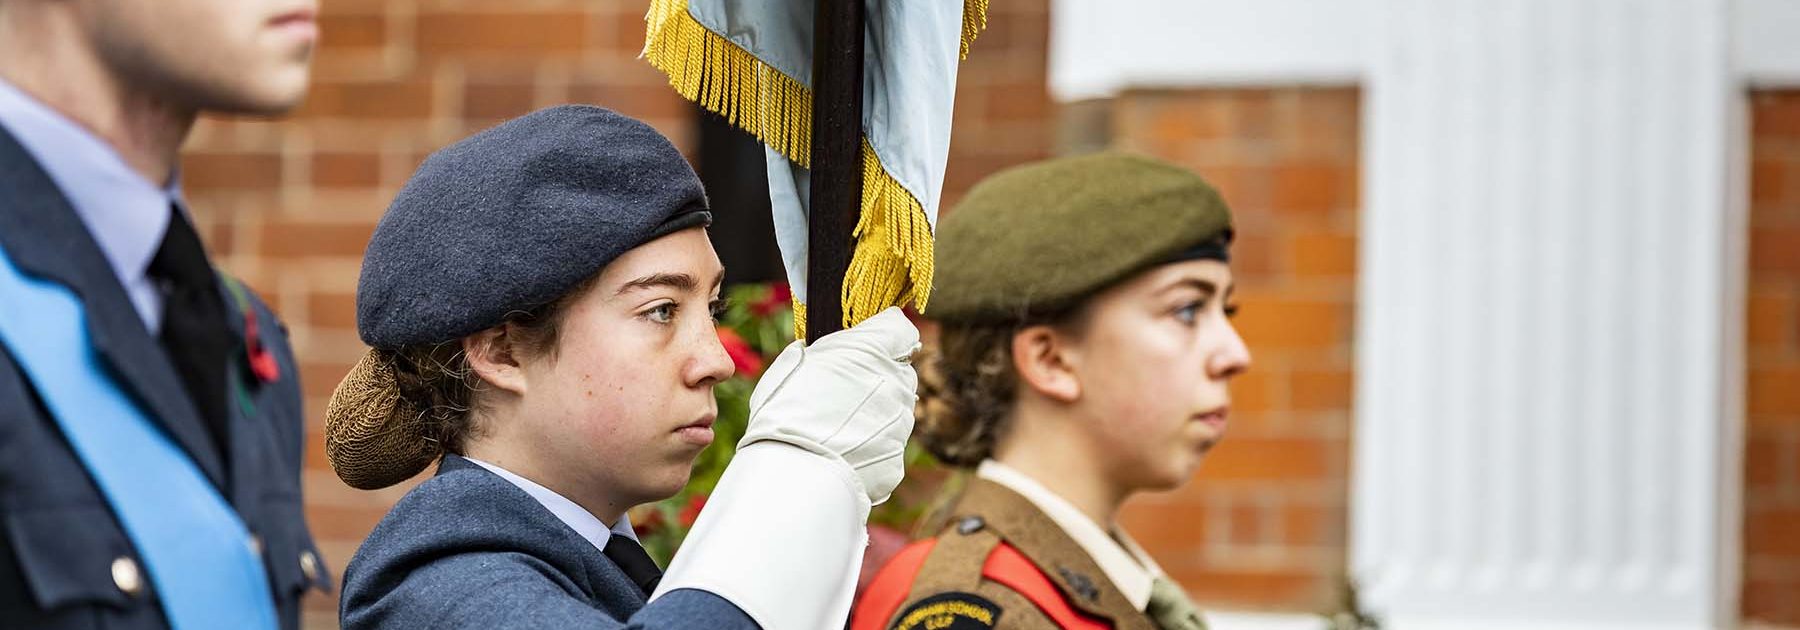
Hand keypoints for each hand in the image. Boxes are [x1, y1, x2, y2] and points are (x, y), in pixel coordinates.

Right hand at [739, 307, 920, 503]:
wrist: (794, 476)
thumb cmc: (783, 414)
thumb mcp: (789, 367)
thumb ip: (813, 353)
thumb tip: (810, 350)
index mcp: (871, 349)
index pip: (900, 328)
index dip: (884, 336)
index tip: (867, 344)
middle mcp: (896, 382)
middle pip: (899, 371)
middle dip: (878, 377)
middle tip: (843, 391)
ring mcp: (901, 422)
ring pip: (895, 410)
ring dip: (874, 414)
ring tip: (835, 429)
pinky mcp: (897, 458)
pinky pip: (888, 446)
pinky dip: (870, 448)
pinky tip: (841, 455)